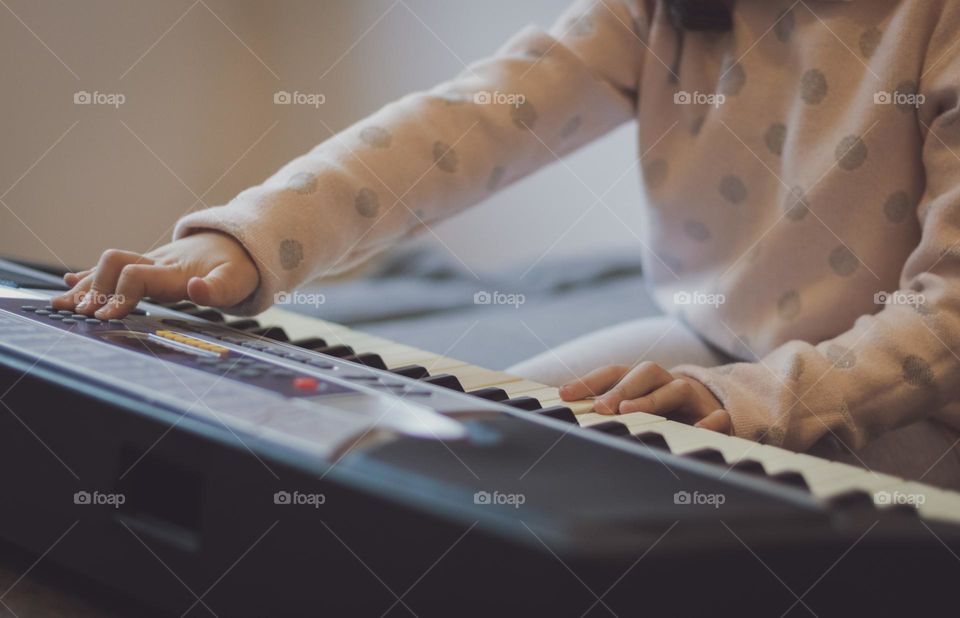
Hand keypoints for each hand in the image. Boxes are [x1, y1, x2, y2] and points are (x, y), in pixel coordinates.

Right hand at [51, 232, 258, 318]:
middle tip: (81, 314)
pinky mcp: (149, 266)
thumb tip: (195, 288)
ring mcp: (150, 263)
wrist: (240, 243)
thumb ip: (217, 288)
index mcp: (175, 271)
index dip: (120, 294)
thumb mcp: (237, 281)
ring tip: (61, 305)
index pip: (137, 276)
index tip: (107, 317)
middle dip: (94, 288)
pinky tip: (70, 284)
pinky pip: (115, 269)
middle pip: (114, 265)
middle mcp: (158, 263)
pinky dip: (90, 277)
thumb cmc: (239, 267)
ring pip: (108, 268)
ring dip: (85, 285)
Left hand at [559, 362, 730, 433]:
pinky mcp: (717, 416)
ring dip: (652, 399)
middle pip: (645, 373)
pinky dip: (709, 422)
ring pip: (677, 389)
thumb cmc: (664, 410)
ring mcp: (694, 398)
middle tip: (600, 406)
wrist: (713, 411)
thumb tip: (563, 406)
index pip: (615, 372)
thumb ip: (606, 406)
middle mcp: (666, 382)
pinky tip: (696, 430)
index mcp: (643, 380)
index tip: (564, 394)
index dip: (589, 381)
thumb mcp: (635, 406)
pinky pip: (717, 416)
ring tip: (628, 412)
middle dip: (621, 388)